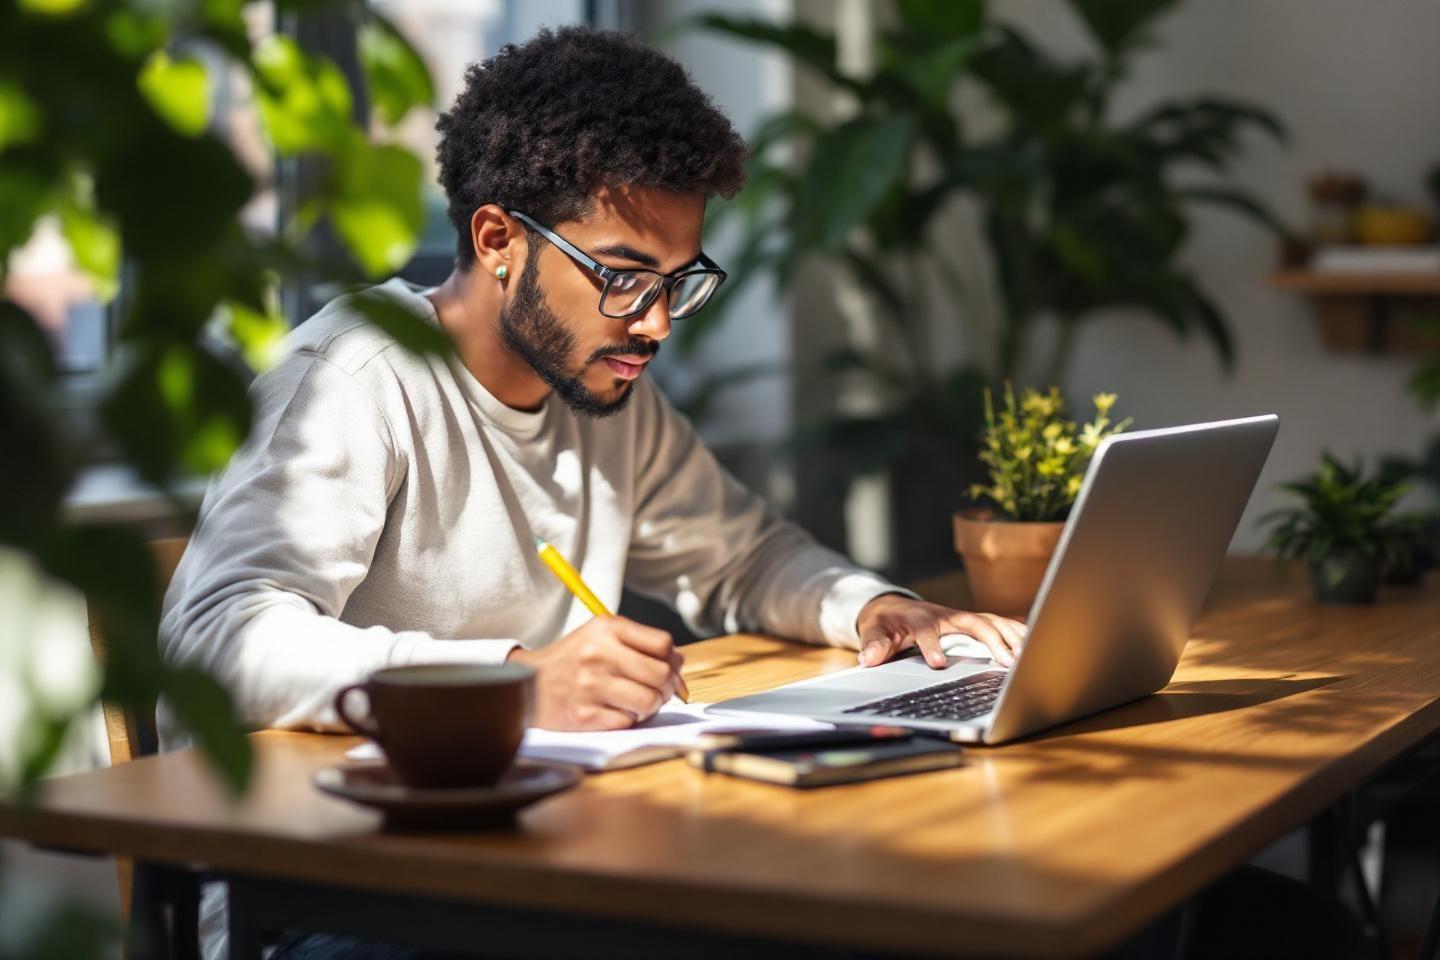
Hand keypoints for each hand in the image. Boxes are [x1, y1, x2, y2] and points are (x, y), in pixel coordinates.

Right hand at [507, 615, 685, 729]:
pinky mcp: (585, 716)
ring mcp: (590, 686)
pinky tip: (616, 712)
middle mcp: (598, 654)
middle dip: (668, 688)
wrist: (531, 683)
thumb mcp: (602, 636)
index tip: (670, 669)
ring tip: (639, 703)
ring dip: (651, 707)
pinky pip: (628, 722)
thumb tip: (679, 663)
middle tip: (661, 692)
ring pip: (649, 701)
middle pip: (661, 674)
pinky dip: (628, 720)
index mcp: (606, 628)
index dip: (673, 661)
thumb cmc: (574, 659)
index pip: (663, 643)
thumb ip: (641, 643)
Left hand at [855, 594, 1026, 669]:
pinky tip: (1032, 645)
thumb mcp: (872, 632)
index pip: (927, 632)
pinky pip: (998, 625)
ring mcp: (961, 617)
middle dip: (992, 639)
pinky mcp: (971, 622)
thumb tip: (868, 659)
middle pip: (973, 622)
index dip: (932, 647)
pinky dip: (1016, 633)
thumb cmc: (884, 622)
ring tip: (1029, 655)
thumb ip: (873, 645)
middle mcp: (945, 615)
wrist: (892, 607)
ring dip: (1011, 636)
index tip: (938, 664)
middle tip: (1007, 661)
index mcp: (919, 619)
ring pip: (991, 621)